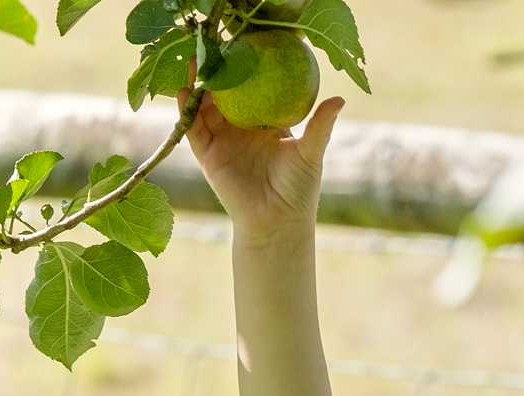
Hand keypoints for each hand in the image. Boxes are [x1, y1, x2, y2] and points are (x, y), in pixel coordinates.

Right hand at [177, 56, 344, 241]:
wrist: (276, 222)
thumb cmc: (298, 188)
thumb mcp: (310, 152)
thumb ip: (320, 126)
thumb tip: (340, 99)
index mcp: (265, 122)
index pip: (254, 88)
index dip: (247, 67)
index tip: (244, 45)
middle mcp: (241, 128)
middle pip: (225, 93)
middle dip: (218, 70)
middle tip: (213, 45)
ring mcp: (222, 141)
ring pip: (205, 106)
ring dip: (198, 84)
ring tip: (194, 61)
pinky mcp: (208, 156)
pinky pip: (192, 129)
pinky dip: (185, 111)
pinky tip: (183, 92)